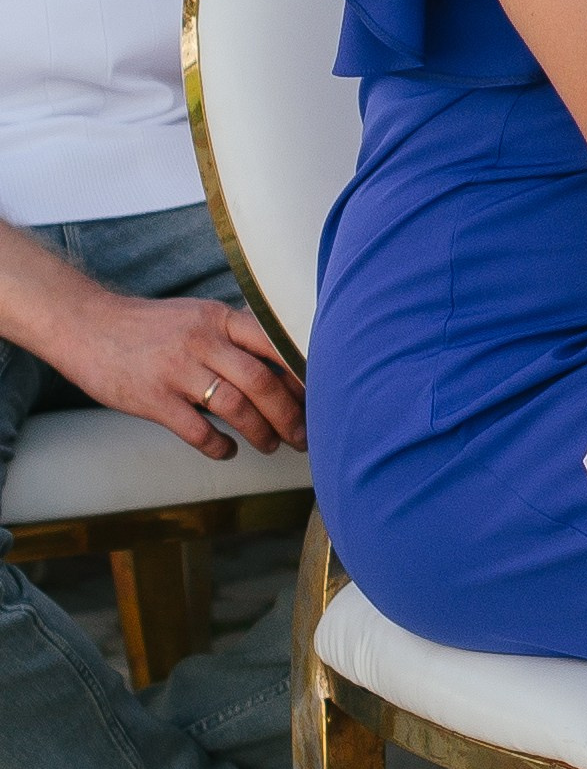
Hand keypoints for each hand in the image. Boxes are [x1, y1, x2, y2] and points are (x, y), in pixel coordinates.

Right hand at [61, 291, 305, 459]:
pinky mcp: (152, 398)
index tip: (321, 397)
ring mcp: (176, 370)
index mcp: (218, 318)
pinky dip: (219, 446)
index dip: (302, 374)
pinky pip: (197, 430)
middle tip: (302, 436)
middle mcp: (202, 341)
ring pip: (236, 406)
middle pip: (262, 381)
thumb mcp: (196, 317)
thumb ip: (234, 338)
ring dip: (261, 432)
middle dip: (289, 414)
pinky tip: (227, 451)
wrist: (85, 325)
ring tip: (271, 445)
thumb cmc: (149, 327)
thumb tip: (284, 369)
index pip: (274, 343)